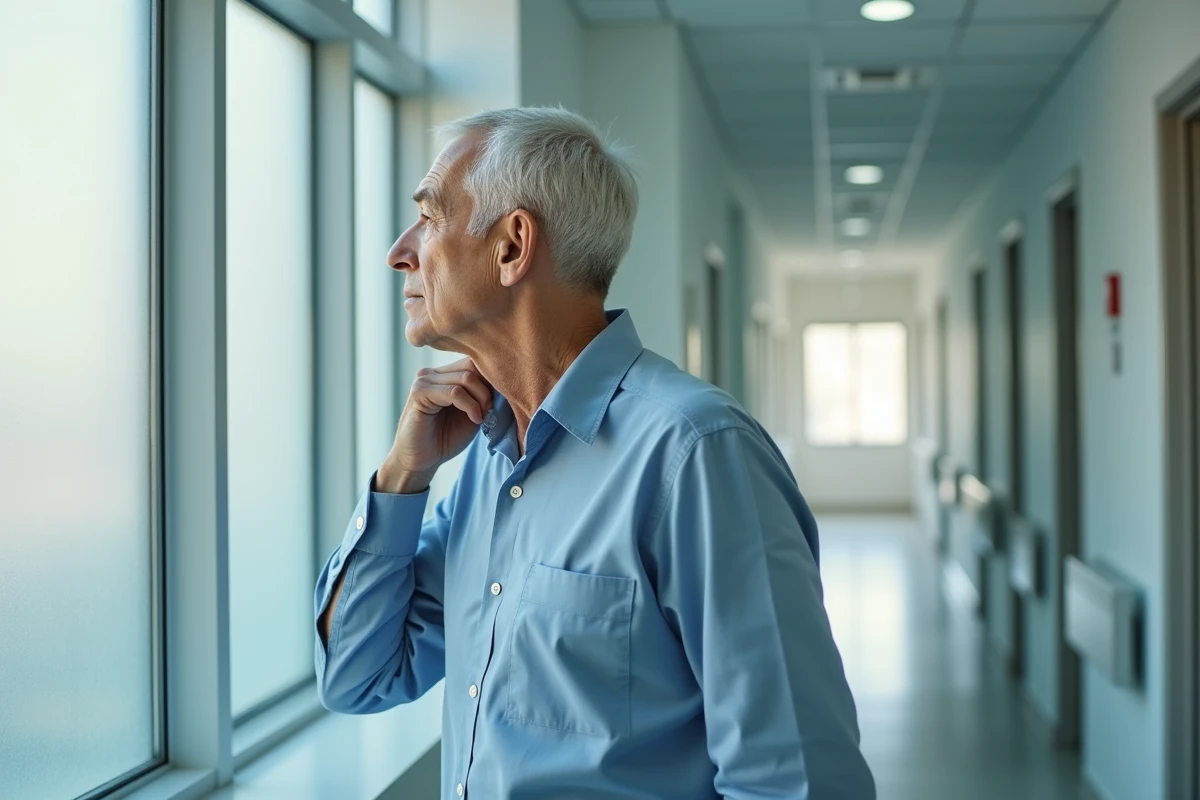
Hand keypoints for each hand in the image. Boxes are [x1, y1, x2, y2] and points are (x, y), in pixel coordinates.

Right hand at [376, 358, 492, 493]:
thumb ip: (483, 395)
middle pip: (472, 366)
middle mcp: (434, 373)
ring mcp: (425, 380)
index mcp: (445, 374)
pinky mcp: (419, 392)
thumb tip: (504, 381)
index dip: (491, 379)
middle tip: (490, 411)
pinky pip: (453, 392)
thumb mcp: (472, 413)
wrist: (420, 461)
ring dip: (480, 399)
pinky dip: (469, 405)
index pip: (475, 361)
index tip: (498, 402)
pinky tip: (474, 419)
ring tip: (480, 418)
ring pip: (466, 378)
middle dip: (487, 390)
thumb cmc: (446, 438)